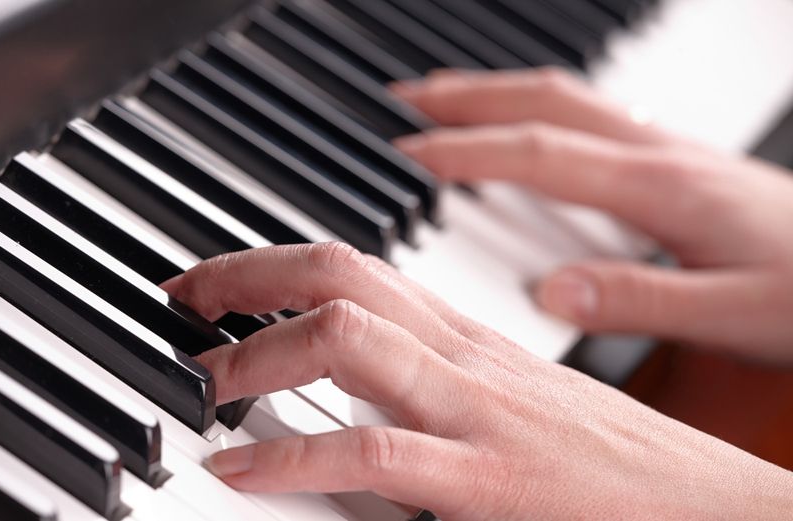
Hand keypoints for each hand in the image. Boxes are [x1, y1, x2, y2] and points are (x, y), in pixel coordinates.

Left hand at [163, 243, 792, 519]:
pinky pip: (374, 449)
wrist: (695, 500)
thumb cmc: (596, 449)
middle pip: (341, 277)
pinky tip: (242, 466)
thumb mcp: (505, 389)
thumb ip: (430, 369)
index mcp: (464, 334)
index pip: (355, 265)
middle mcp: (462, 355)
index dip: (271, 263)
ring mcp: (473, 410)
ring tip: (204, 381)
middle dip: (248, 279)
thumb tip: (350, 372)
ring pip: (349, 340)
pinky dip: (294, 454)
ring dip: (258, 355)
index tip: (214, 281)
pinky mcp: (487, 478)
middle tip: (186, 302)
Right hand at [392, 68, 792, 360]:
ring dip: (497, 94)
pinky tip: (528, 128)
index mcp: (660, 189)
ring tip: (444, 101)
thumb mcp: (732, 314)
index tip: (406, 154)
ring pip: (564, 99)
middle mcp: (657, 154)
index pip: (540, 152)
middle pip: (543, 101)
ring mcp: (666, 149)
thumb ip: (639, 302)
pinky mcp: (674, 160)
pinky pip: (588, 117)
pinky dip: (538, 110)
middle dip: (467, 98)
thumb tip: (551, 290)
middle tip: (405, 101)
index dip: (466, 150)